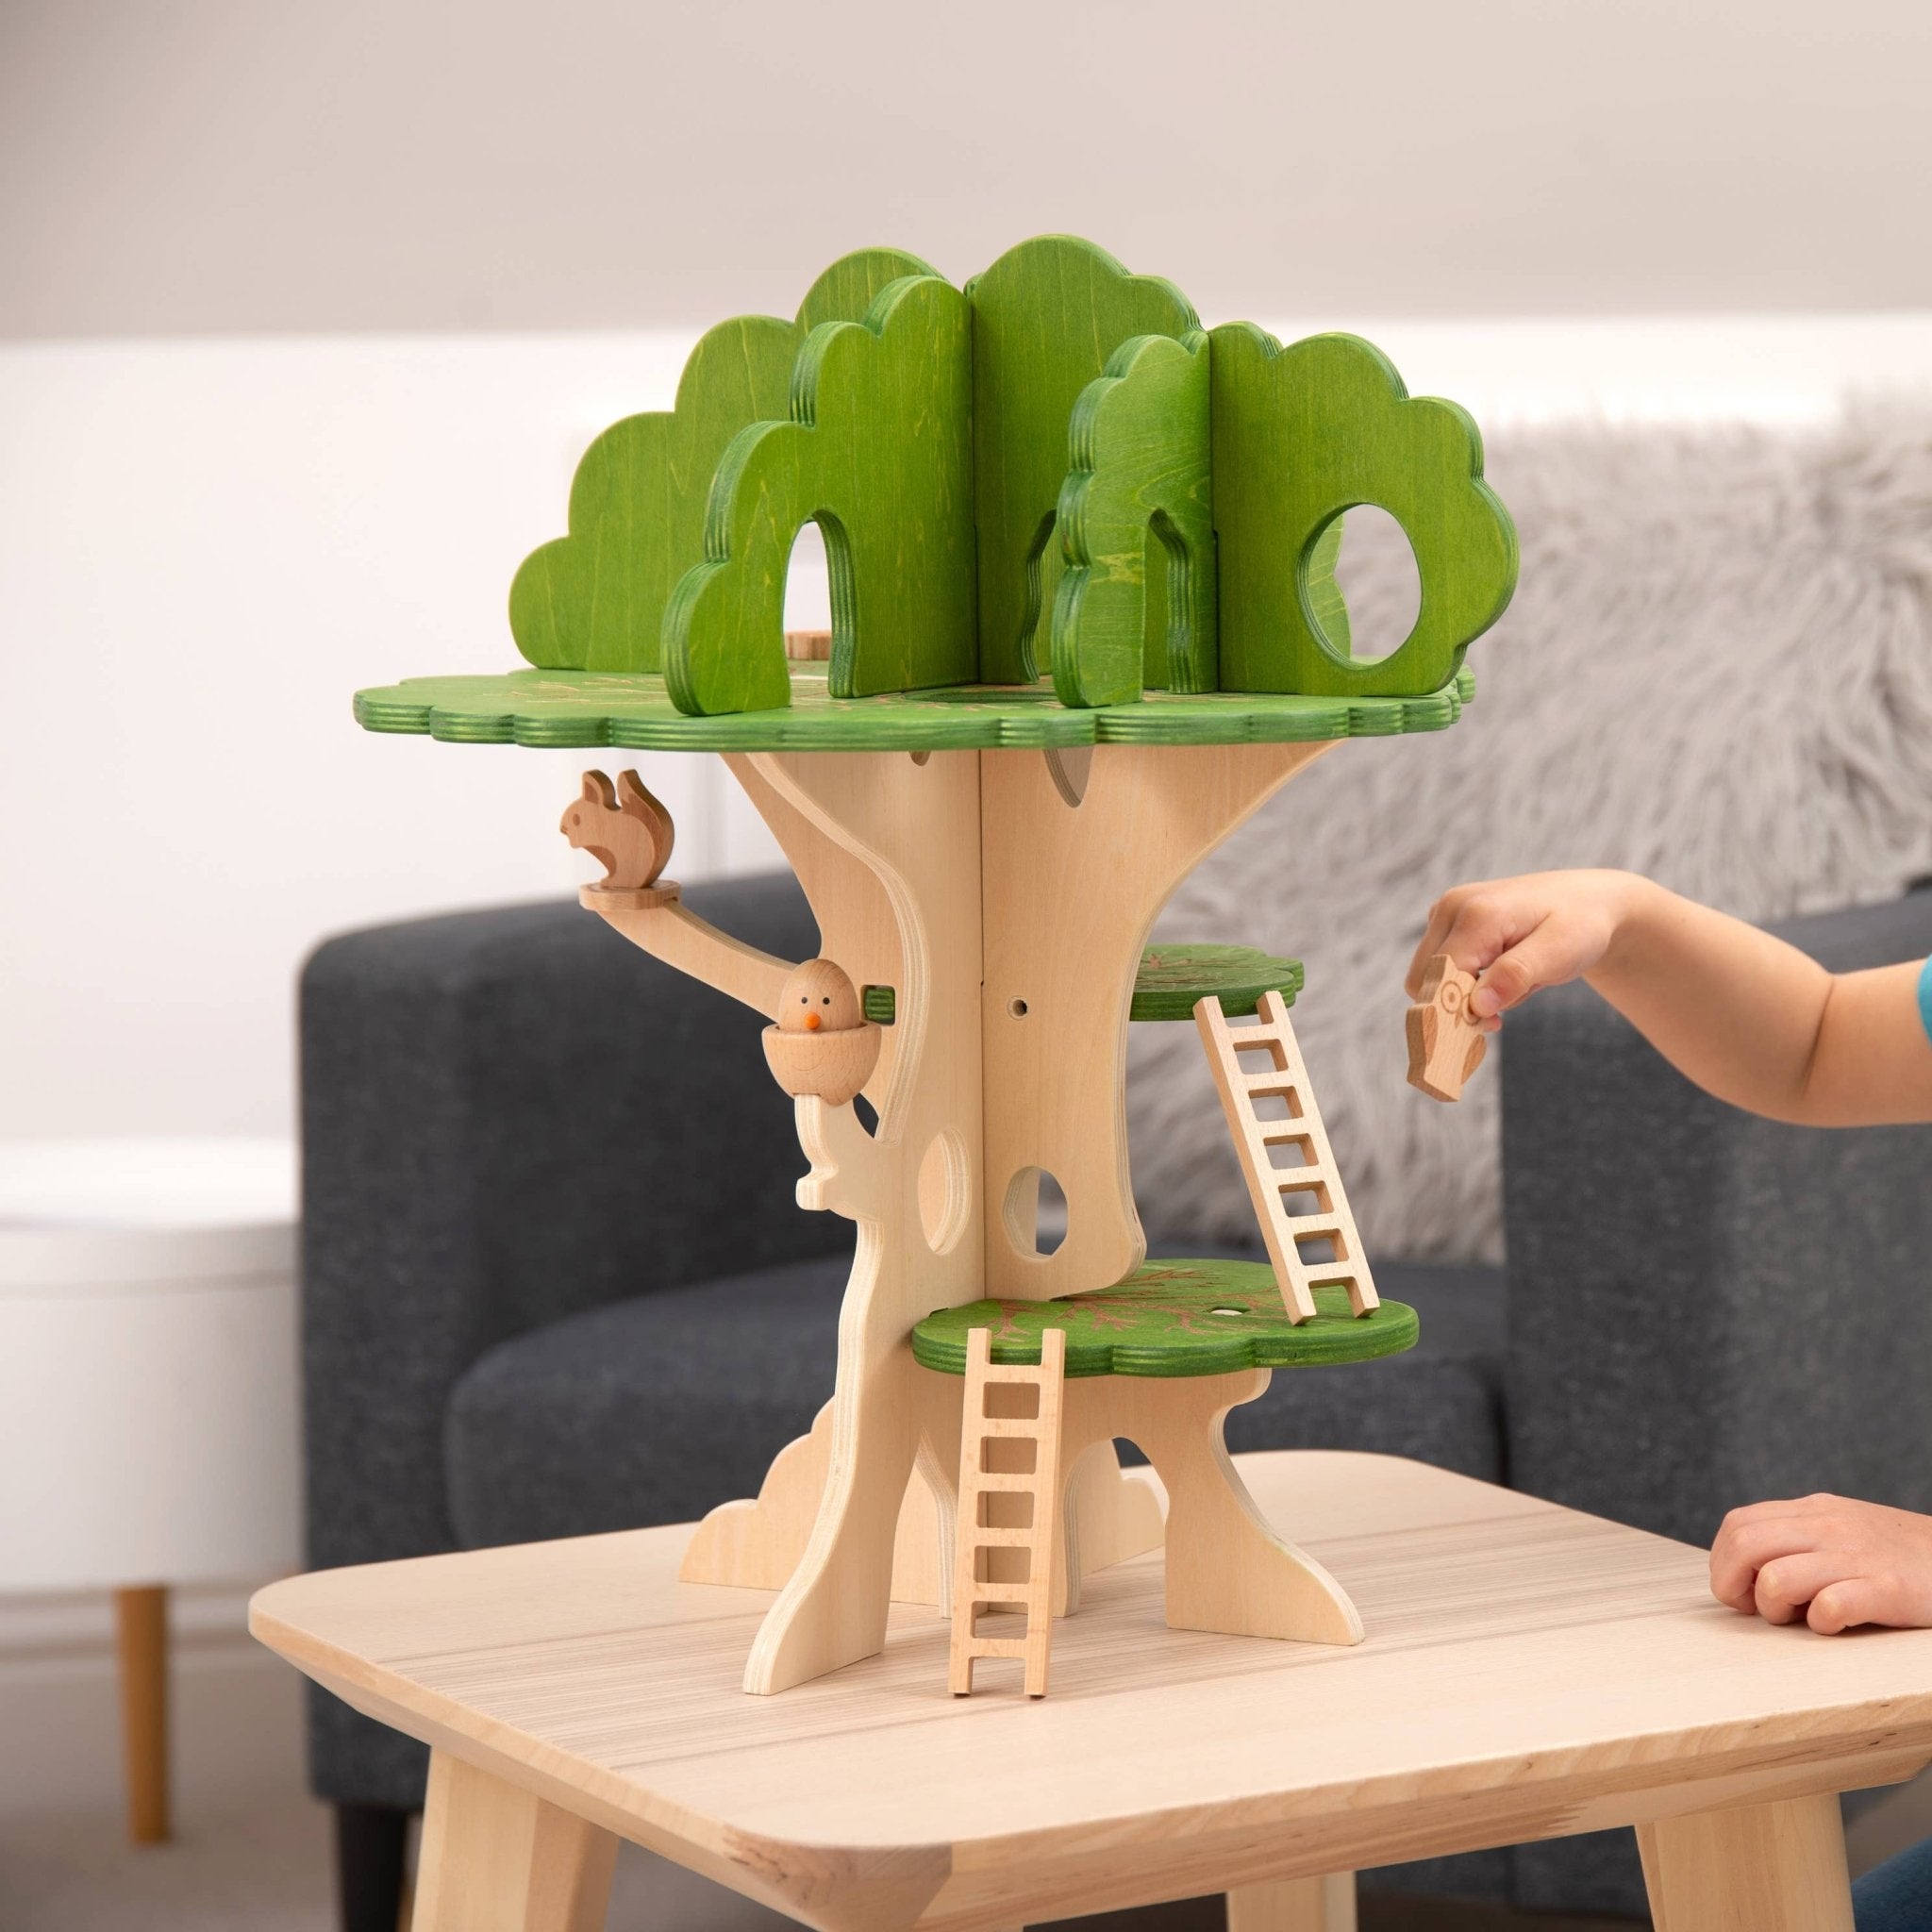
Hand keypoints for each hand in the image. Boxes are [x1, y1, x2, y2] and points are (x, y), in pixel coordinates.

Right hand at [1405, 870, 1647, 1027]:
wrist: (1587, 900)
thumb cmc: (1579, 924)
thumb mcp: (1560, 953)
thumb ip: (1516, 975)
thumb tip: (1476, 1005)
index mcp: (1477, 913)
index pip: (1441, 977)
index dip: (1458, 1010)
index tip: (1493, 1026)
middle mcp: (1452, 907)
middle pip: (1424, 979)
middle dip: (1459, 1004)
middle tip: (1502, 1014)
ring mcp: (1446, 912)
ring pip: (1430, 977)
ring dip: (1464, 994)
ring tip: (1510, 984)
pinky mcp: (1447, 922)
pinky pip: (1439, 968)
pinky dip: (1465, 983)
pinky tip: (1498, 976)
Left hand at [1710, 1493, 1931, 1632]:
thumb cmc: (1896, 1555)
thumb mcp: (1841, 1529)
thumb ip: (1796, 1537)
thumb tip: (1741, 1569)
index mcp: (1812, 1511)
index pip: (1737, 1525)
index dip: (1723, 1563)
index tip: (1739, 1591)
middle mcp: (1828, 1526)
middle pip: (1744, 1547)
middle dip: (1735, 1586)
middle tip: (1758, 1610)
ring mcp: (1856, 1557)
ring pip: (1775, 1578)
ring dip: (1775, 1608)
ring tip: (1798, 1617)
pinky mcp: (1886, 1590)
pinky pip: (1829, 1608)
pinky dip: (1822, 1623)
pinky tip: (1835, 1625)